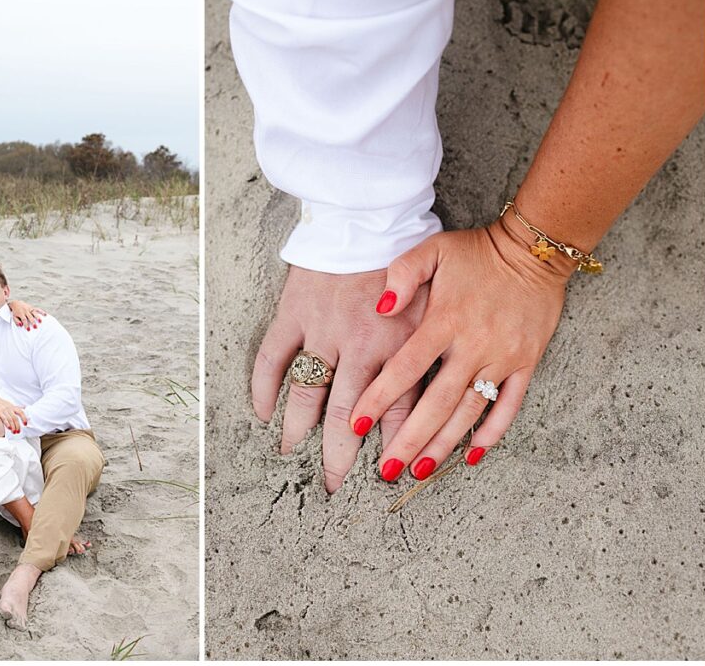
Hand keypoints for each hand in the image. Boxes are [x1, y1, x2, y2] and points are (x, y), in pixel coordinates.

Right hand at [0, 396, 27, 433]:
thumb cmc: (1, 403)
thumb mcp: (10, 404)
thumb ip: (16, 407)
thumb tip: (25, 407)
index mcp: (13, 407)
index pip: (21, 412)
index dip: (24, 418)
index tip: (25, 424)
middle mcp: (9, 408)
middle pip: (15, 418)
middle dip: (18, 425)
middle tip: (18, 431)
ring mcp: (4, 410)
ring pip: (10, 419)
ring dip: (13, 426)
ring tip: (14, 432)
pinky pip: (4, 418)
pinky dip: (7, 423)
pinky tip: (9, 428)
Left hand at [9, 299, 45, 330]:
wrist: (16, 303)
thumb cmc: (15, 312)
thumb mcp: (14, 317)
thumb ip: (16, 321)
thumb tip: (21, 325)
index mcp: (21, 313)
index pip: (24, 320)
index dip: (26, 325)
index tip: (28, 329)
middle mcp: (25, 311)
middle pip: (30, 317)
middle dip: (33, 322)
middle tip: (35, 327)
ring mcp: (29, 309)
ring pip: (34, 313)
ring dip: (38, 317)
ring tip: (41, 322)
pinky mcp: (32, 307)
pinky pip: (38, 309)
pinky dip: (42, 312)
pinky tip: (45, 314)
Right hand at [252, 265, 427, 492]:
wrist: (373, 216)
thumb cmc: (411, 262)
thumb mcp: (441, 305)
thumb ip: (437, 352)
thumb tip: (439, 401)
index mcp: (402, 348)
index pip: (397, 414)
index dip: (391, 450)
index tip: (386, 478)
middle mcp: (361, 346)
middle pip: (347, 418)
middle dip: (340, 459)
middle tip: (333, 488)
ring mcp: (323, 330)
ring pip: (306, 394)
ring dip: (298, 431)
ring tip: (292, 457)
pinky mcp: (295, 312)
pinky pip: (273, 357)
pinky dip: (265, 386)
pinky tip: (263, 412)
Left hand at [350, 219, 569, 479]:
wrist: (533, 251)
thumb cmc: (474, 252)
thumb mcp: (432, 250)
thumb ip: (402, 275)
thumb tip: (380, 307)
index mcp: (446, 319)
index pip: (406, 367)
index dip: (380, 397)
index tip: (356, 423)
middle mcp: (474, 345)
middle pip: (437, 402)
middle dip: (409, 438)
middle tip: (386, 471)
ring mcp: (503, 357)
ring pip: (470, 411)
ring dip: (444, 443)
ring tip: (420, 471)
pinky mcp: (526, 364)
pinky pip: (510, 406)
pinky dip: (492, 433)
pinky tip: (471, 456)